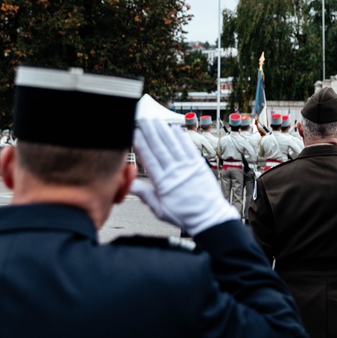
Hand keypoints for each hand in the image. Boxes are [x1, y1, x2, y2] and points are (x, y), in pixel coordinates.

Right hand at [130, 117, 236, 234]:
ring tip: (155, 120)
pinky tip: (174, 128)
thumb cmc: (183, 215)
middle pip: (159, 148)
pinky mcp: (198, 165)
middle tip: (142, 120)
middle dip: (149, 132)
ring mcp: (187, 167)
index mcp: (163, 182)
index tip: (133, 132)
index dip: (140, 143)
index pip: (149, 158)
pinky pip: (188, 148)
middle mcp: (175, 171)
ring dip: (163, 130)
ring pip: (173, 145)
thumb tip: (128, 184)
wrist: (208, 217)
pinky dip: (181, 137)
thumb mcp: (159, 209)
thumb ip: (144, 194)